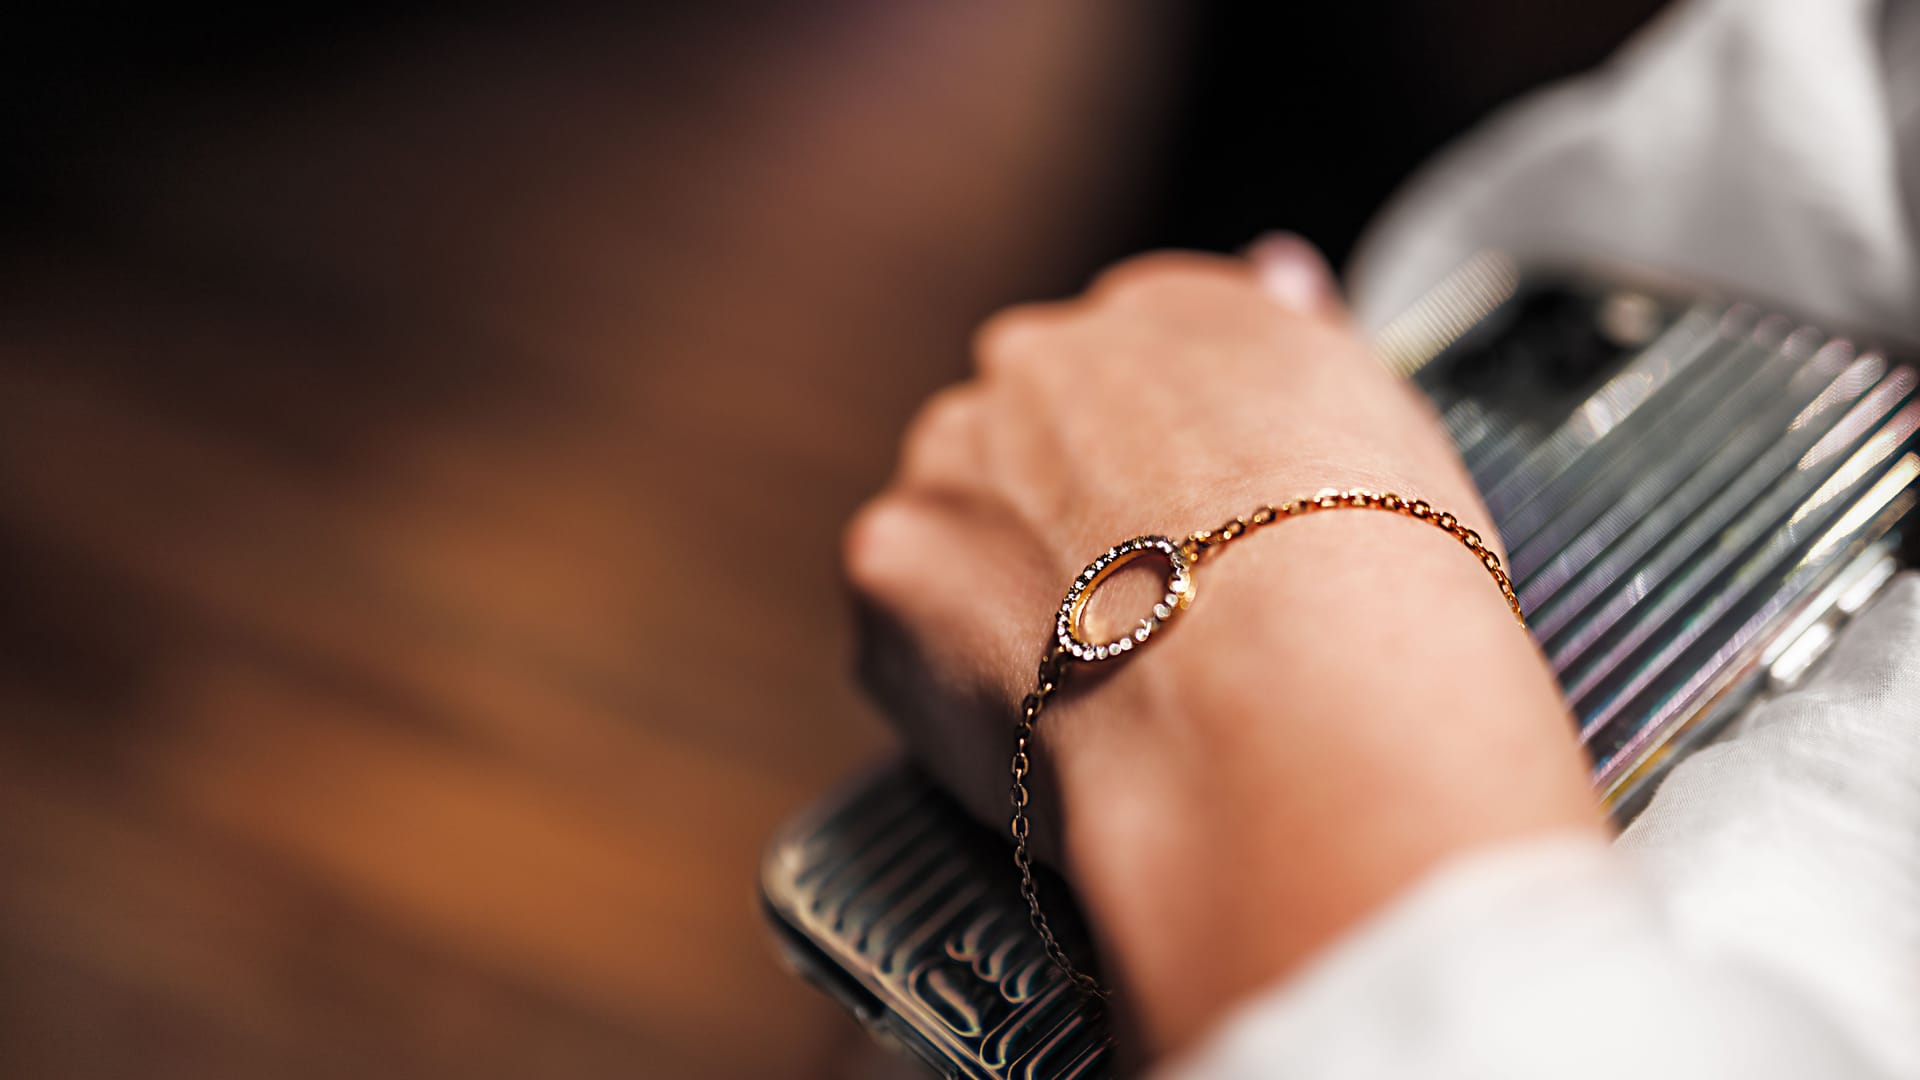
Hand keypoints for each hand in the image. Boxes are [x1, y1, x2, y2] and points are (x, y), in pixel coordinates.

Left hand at [844, 241, 1602, 1056]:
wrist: (1283, 698)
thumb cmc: (1372, 581)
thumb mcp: (1383, 425)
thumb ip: (1304, 339)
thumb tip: (1275, 269)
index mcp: (1171, 313)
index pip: (1138, 369)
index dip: (1164, 476)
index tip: (1191, 547)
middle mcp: (1041, 356)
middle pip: (1030, 437)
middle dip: (1065, 521)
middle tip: (1140, 628)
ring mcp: (951, 454)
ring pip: (958, 526)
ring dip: (998, 593)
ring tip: (1094, 689)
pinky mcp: (885, 560)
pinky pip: (907, 625)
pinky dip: (952, 678)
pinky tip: (1040, 729)